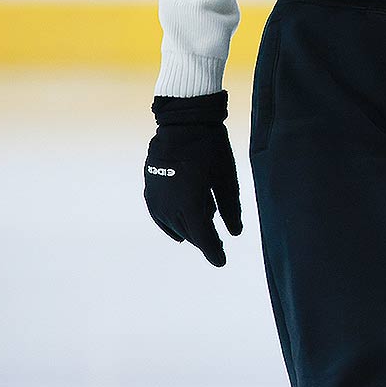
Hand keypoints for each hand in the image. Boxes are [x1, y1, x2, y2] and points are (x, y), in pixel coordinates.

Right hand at [144, 91, 244, 266]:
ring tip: (204, 226)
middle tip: (217, 246)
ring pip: (174, 226)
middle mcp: (170, 206)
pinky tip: (182, 224)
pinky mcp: (150, 192)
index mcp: (190, 204)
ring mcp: (156, 200)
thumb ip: (231, 208)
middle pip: (189, 233)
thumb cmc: (211, 149)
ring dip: (190, 230)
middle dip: (204, 241)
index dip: (213, 252)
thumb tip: (235, 233)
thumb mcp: (227, 178)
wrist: (183, 125)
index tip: (222, 262)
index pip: (203, 238)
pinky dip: (173, 223)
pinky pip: (161, 216)